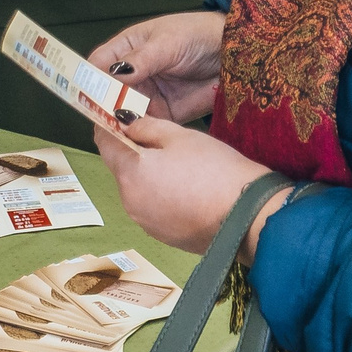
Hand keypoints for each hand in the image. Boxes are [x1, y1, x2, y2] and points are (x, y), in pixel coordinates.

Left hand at [85, 113, 279, 257]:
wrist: (248, 217)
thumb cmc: (213, 169)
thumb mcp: (179, 136)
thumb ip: (146, 127)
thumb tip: (125, 123)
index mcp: (129, 174)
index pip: (103, 144)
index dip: (108, 126)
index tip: (119, 115)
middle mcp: (129, 202)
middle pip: (121, 169)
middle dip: (134, 151)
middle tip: (159, 136)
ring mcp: (146, 223)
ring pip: (138, 189)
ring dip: (149, 175)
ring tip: (179, 164)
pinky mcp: (165, 236)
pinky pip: (155, 208)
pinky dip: (163, 195)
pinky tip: (187, 188)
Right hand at [86, 11, 226, 123]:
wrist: (233, 54)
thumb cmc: (197, 36)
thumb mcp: (167, 42)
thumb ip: (141, 59)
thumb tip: (114, 73)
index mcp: (127, 49)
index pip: (99, 65)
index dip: (89, 78)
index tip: (86, 93)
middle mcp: (132, 74)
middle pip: (107, 93)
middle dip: (102, 105)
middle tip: (101, 116)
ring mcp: (147, 95)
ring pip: (123, 112)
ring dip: (118, 122)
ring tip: (115, 130)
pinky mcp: (164, 114)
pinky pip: (145, 125)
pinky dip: (138, 132)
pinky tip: (134, 137)